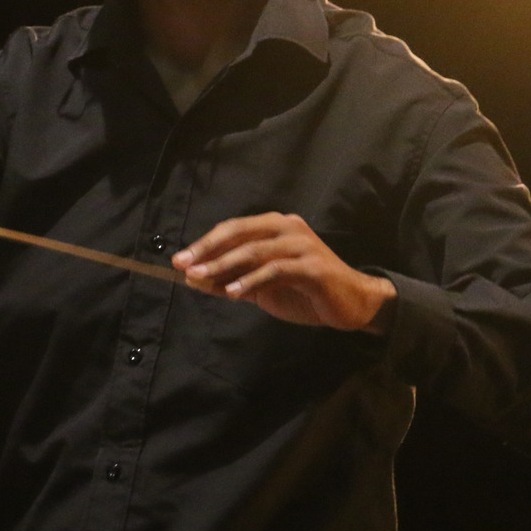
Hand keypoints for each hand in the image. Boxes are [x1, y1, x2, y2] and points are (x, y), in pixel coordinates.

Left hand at [171, 213, 396, 332]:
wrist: (352, 304)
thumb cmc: (305, 291)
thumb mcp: (262, 287)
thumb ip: (232, 280)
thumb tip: (193, 279)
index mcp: (275, 226)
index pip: (233, 228)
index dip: (205, 243)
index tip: (179, 260)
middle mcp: (288, 228)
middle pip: (240, 234)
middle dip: (208, 250)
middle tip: (183, 266)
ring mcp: (302, 245)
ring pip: (255, 250)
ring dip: (224, 265)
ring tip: (200, 279)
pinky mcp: (313, 267)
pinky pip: (276, 270)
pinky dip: (252, 280)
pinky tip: (233, 292)